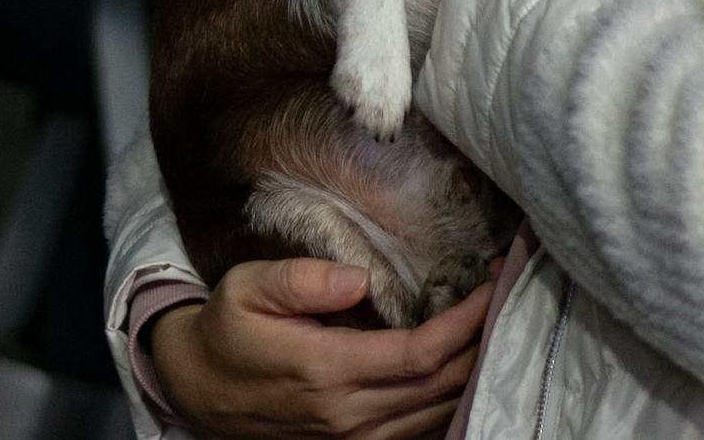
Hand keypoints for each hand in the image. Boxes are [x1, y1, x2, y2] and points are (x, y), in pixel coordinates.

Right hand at [150, 258, 490, 439]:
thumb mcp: (246, 288)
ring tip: (495, 326)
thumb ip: (300, 280)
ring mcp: (351, 438)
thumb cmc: (227, 330)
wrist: (197, 386)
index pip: (418, 355)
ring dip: (471, 373)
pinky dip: (450, 403)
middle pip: (440, 388)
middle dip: (481, 342)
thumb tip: (360, 280)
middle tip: (506, 295)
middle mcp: (347, 414)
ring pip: (436, 416)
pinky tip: (464, 370)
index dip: (464, 324)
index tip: (490, 285)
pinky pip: (418, 432)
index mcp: (326, 371)